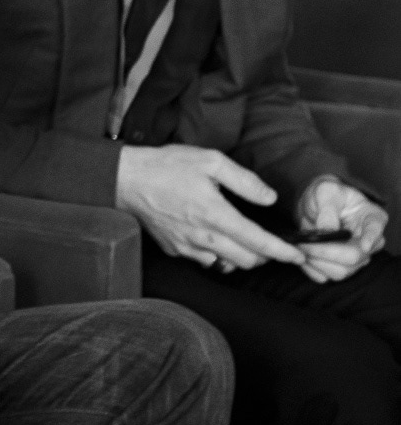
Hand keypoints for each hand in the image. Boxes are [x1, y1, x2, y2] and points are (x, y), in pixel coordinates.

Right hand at [115, 144, 305, 269]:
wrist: (126, 179)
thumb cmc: (166, 166)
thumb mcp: (209, 161)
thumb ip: (244, 180)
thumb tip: (269, 198)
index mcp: (215, 214)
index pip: (258, 242)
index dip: (283, 252)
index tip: (299, 256)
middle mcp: (203, 236)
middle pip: (247, 260)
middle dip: (265, 256)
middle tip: (270, 244)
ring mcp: (187, 246)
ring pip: (226, 264)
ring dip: (240, 256)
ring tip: (242, 240)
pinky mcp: (174, 249)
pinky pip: (204, 260)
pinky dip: (216, 255)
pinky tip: (214, 238)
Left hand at [295, 178, 386, 282]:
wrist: (316, 205)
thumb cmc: (327, 195)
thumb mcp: (326, 192)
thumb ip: (328, 209)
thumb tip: (328, 230)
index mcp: (372, 218)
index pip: (375, 230)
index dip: (370, 239)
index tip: (364, 246)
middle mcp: (369, 241)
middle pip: (354, 257)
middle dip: (326, 252)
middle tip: (303, 243)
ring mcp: (357, 256)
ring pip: (341, 271)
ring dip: (316, 263)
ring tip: (299, 248)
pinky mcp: (341, 266)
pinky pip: (327, 277)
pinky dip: (312, 270)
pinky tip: (301, 257)